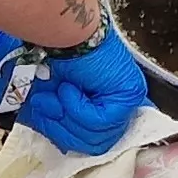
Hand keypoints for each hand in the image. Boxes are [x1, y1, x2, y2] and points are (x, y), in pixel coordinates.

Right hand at [8, 24, 149, 156]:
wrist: (55, 31)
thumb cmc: (48, 60)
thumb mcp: (50, 103)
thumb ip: (61, 125)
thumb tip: (66, 146)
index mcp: (103, 103)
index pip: (95, 140)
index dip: (69, 136)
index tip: (51, 122)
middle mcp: (120, 103)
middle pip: (95, 144)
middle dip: (64, 127)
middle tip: (48, 102)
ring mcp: (128, 99)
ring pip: (96, 137)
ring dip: (68, 117)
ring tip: (59, 90)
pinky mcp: (129, 94)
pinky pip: (99, 122)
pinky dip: (76, 107)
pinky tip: (69, 86)